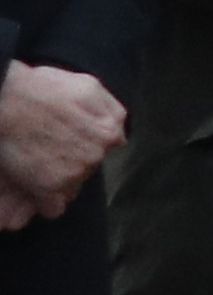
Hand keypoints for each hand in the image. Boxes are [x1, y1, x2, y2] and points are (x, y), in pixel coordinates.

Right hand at [0, 61, 122, 226]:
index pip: (106, 147)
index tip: (68, 138)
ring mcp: (73, 174)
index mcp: (108, 132)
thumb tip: (119, 135)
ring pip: (72, 185)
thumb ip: (110, 110)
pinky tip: (36, 187)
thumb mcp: (88, 87)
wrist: (3, 101)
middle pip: (88, 167)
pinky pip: (53, 208)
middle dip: (73, 159)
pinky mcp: (48, 188)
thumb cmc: (41, 90)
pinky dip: (45, 201)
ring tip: (37, 159)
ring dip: (58, 178)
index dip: (86, 142)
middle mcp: (96, 156)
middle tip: (48, 146)